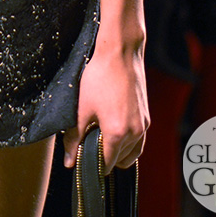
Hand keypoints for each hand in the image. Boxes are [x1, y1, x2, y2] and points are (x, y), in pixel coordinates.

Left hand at [62, 40, 148, 173]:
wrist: (120, 51)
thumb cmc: (99, 76)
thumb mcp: (81, 108)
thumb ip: (73, 138)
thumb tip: (69, 161)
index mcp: (118, 134)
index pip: (107, 164)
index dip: (92, 164)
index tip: (82, 157)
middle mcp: (135, 133)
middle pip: (121, 161)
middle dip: (105, 157)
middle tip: (90, 142)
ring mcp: (143, 124)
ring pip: (132, 152)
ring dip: (119, 151)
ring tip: (101, 134)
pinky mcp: (146, 115)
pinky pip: (139, 139)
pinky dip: (128, 140)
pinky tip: (114, 124)